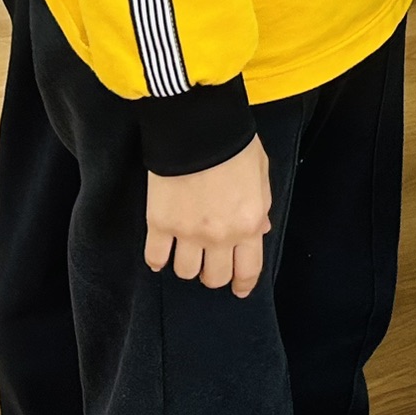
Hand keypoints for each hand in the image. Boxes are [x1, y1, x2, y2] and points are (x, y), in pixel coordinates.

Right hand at [146, 138, 271, 295]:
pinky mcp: (159, 223)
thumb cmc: (233, 143)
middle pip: (214, 277)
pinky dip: (157, 260)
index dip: (243, 284)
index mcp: (248, 224)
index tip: (238, 289)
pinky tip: (161, 254)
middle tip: (210, 263)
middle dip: (214, 274)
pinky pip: (155, 257)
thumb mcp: (261, 173)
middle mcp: (219, 235)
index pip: (248, 270)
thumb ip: (260, 206)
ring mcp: (187, 232)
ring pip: (185, 272)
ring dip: (187, 265)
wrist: (197, 125)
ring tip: (186, 252)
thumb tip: (259, 230)